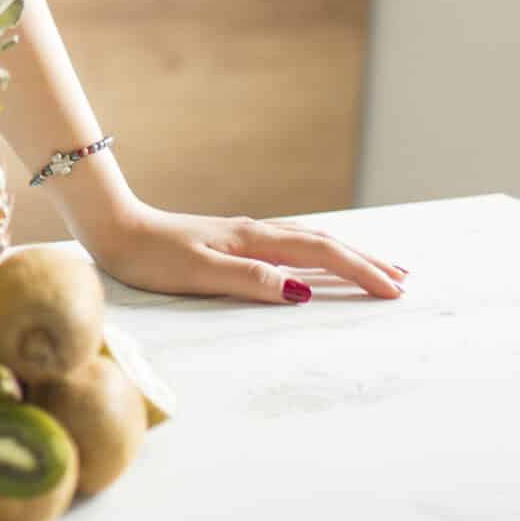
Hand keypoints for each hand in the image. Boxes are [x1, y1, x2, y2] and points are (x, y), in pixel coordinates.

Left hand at [82, 201, 408, 303]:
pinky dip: (318, 252)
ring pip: (310, 241)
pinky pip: (291, 244)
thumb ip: (251, 279)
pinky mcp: (234, 241)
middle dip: (365, 261)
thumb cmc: (150, 256)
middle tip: (403, 280)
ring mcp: (247, 235)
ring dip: (347, 254)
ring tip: (376, 266)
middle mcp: (257, 233)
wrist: (115, 229)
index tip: (394, 292)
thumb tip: (302, 291)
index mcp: (255, 241)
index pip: (321, 254)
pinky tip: (318, 259)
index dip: (360, 272)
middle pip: (325, 243)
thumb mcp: (199, 272)